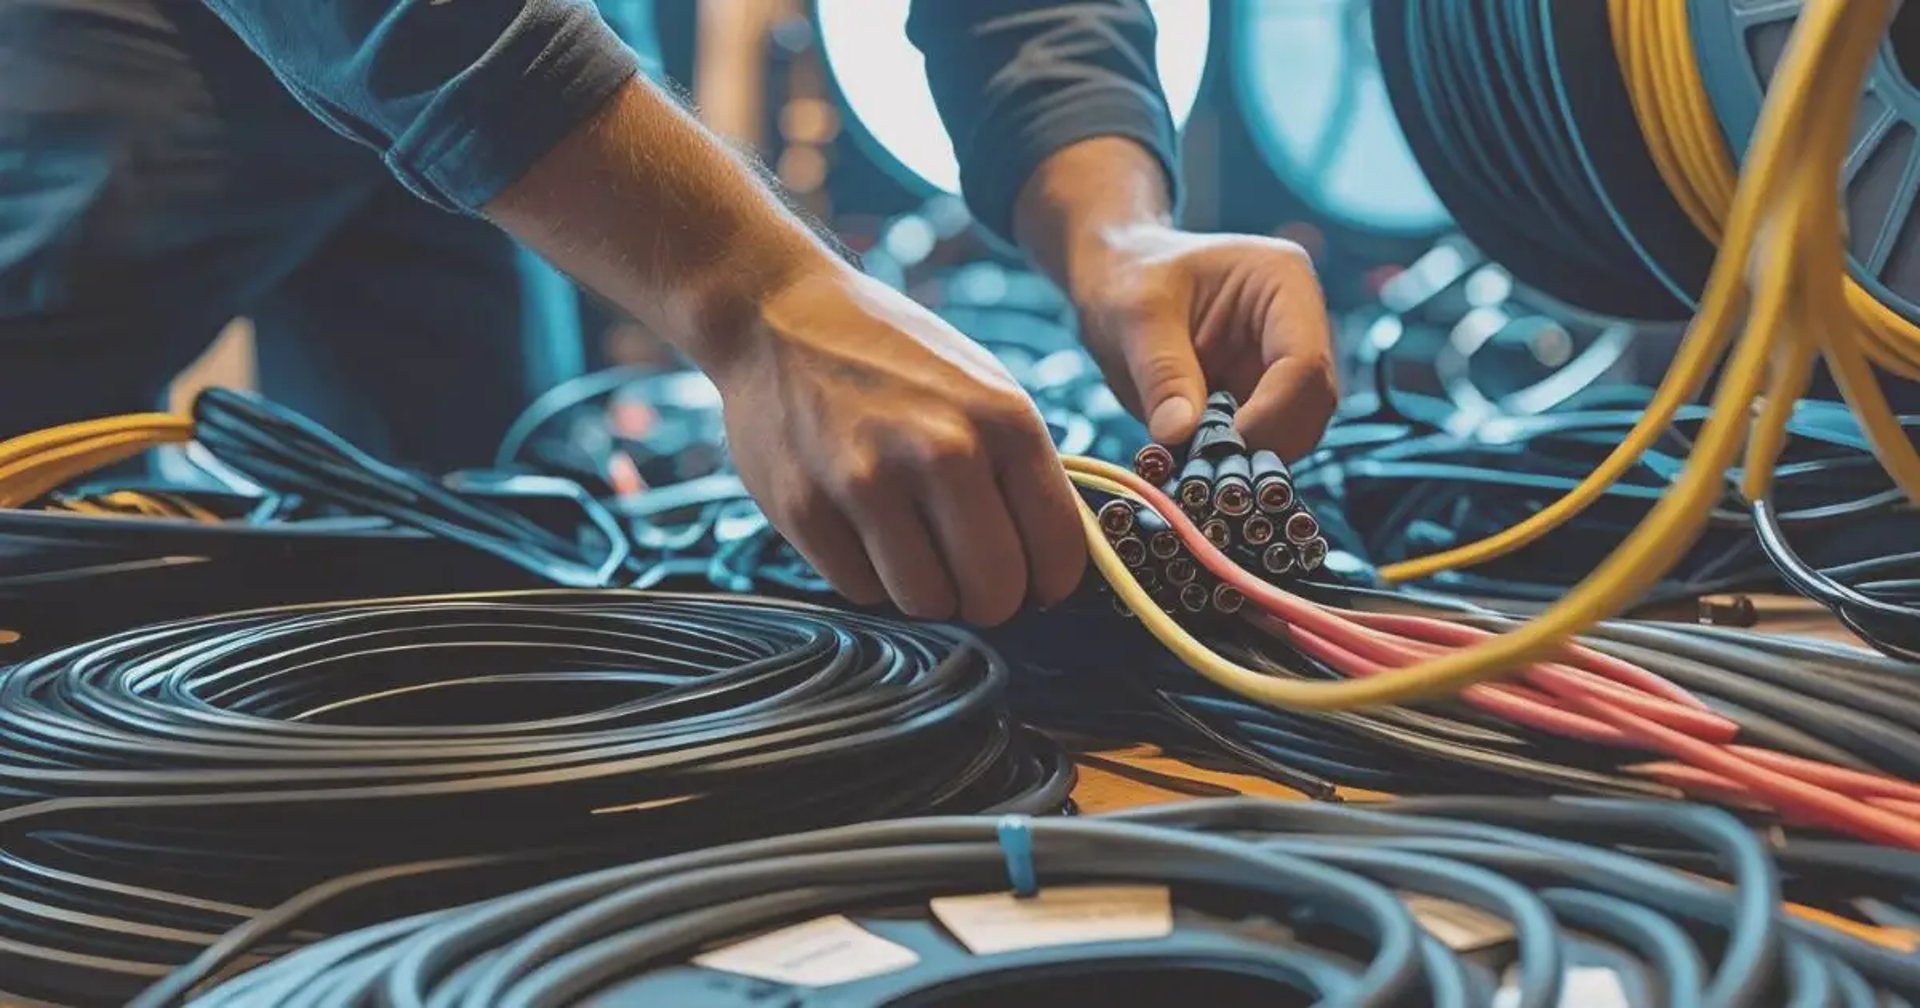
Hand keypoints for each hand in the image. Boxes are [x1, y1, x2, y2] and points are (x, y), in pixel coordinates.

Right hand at [713, 264, 1085, 623]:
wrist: (777, 317)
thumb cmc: (894, 359)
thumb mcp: (984, 392)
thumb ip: (1025, 474)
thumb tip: (1058, 566)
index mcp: (1004, 422)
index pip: (1058, 553)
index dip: (1048, 582)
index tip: (1031, 578)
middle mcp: (943, 452)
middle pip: (994, 595)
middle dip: (985, 598)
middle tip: (966, 573)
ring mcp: (869, 482)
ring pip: (926, 603)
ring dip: (923, 589)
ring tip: (910, 543)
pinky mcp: (806, 510)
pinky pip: (861, 590)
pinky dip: (866, 574)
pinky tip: (859, 526)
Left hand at [1065, 223, 1337, 456]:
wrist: (1117, 284)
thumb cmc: (1128, 279)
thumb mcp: (1136, 317)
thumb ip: (1162, 373)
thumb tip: (1178, 435)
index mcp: (1284, 282)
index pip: (1305, 362)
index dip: (1270, 414)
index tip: (1216, 446)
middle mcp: (1299, 324)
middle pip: (1312, 403)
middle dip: (1265, 442)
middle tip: (1206, 468)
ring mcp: (1284, 364)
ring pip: (1297, 430)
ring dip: (1251, 458)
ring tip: (1195, 464)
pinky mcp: (1263, 397)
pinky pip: (1267, 442)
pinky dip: (1236, 461)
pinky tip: (1196, 463)